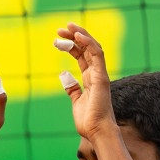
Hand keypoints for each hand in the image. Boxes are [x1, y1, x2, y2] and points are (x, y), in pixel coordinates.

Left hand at [55, 23, 118, 140]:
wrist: (96, 132)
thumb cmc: (88, 120)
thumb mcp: (76, 101)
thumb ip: (72, 88)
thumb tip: (65, 77)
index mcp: (90, 79)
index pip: (81, 56)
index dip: (71, 46)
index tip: (57, 39)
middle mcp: (97, 74)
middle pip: (86, 49)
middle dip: (74, 37)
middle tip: (60, 29)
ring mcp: (100, 74)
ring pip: (92, 48)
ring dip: (81, 35)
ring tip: (67, 27)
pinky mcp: (102, 77)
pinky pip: (97, 55)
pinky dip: (88, 43)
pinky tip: (78, 35)